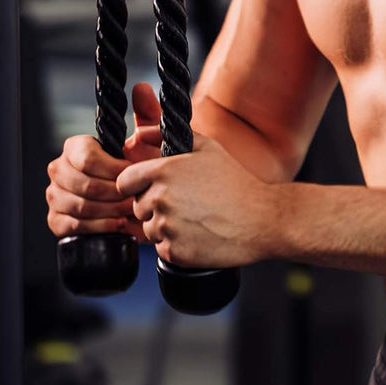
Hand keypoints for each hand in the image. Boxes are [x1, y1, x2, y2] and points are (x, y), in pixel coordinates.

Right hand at [46, 82, 162, 241]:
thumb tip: (141, 88)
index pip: (87, 157)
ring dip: (110, 211)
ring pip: (79, 206)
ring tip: (131, 209)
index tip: (134, 173)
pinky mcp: (56, 220)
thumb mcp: (149, 138)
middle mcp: (58, 169)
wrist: (136, 195)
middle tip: (137, 196)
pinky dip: (98, 227)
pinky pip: (71, 227)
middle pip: (83, 185)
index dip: (113, 168)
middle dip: (115, 193)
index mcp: (76, 147)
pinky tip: (118, 224)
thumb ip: (147, 113)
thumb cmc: (142, 163)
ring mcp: (54, 195)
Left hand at [117, 133, 273, 267]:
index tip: (152, 186)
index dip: (137, 184)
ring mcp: (167, 227)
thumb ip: (167, 136)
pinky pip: (161, 248)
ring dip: (165, 225)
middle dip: (155, 205)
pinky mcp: (174, 252)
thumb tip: (140, 133)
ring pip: (149, 228)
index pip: (124, 181)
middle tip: (185, 202)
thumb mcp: (207, 147)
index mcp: (165, 171)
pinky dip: (176, 244)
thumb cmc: (235, 181)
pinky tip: (198, 233)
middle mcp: (161, 199)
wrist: (261, 218)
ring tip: (195, 217)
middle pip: (137, 206)